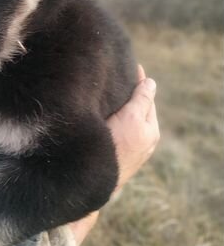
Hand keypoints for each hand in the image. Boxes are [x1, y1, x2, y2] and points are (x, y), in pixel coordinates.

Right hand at [70, 64, 159, 245]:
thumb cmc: (115, 148)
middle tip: (118, 74)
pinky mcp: (114, 153)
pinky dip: (114, 116)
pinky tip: (102, 112)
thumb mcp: (132, 119)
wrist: (94, 181)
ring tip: (109, 90)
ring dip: (121, 105)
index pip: (147, 97)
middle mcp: (143, 140)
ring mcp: (128, 148)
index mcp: (150, 130)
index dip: (139, 80)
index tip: (130, 64)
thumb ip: (142, 100)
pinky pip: (117, 128)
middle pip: (138, 108)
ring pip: (127, 118)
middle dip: (131, 92)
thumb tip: (150, 82)